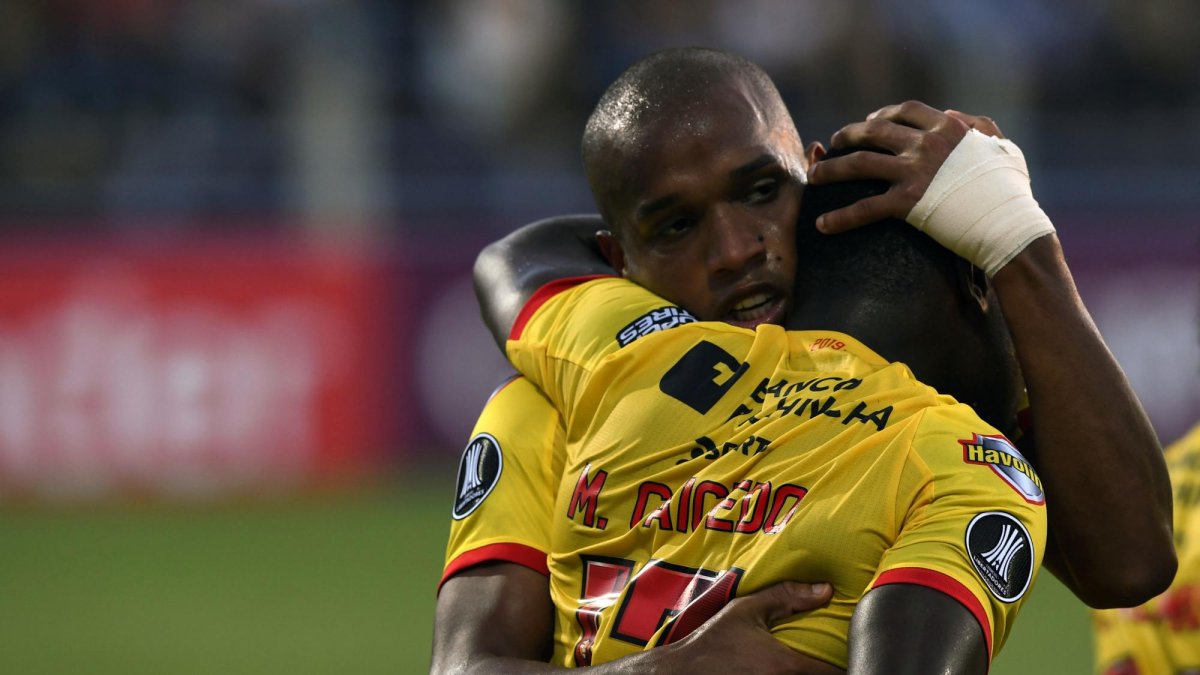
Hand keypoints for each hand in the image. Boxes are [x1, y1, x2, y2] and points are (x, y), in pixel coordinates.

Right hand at [663, 581, 842, 674]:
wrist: (683, 671)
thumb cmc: (714, 641)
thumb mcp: (746, 610)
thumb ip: (787, 596)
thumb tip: (826, 589)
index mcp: (786, 665)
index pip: (833, 674)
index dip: (843, 666)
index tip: (848, 655)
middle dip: (829, 671)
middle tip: (831, 659)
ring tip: (812, 665)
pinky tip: (790, 672)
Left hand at [807, 101, 998, 233]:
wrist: (1009, 224)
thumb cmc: (1010, 191)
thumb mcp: (1002, 149)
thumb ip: (979, 128)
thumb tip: (953, 113)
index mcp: (948, 129)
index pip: (904, 112)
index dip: (881, 114)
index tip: (869, 121)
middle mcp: (926, 145)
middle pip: (874, 131)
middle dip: (849, 135)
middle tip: (834, 143)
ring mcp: (914, 172)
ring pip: (859, 164)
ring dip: (830, 169)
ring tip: (814, 176)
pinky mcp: (907, 203)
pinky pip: (864, 209)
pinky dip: (840, 217)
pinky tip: (822, 225)